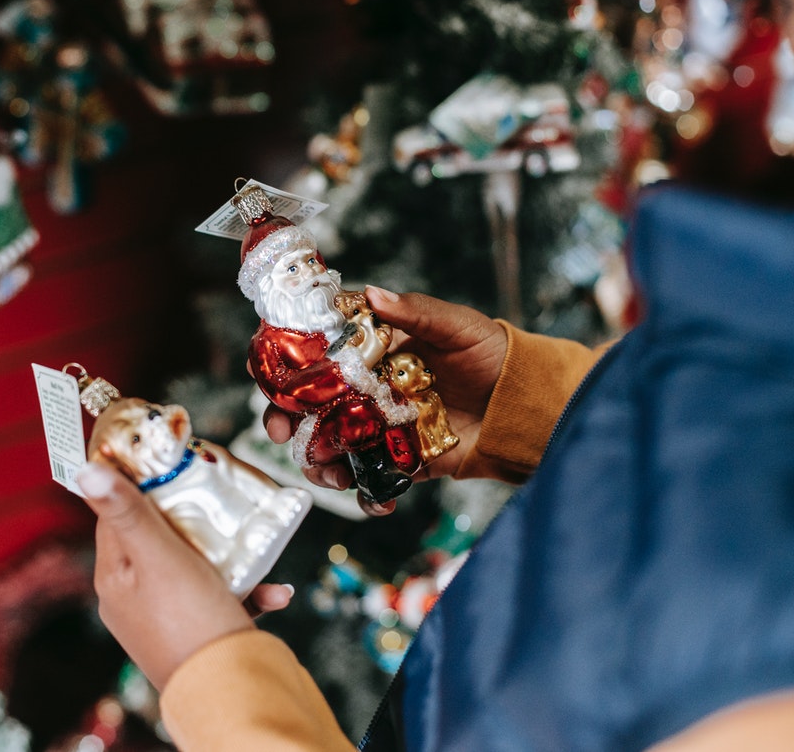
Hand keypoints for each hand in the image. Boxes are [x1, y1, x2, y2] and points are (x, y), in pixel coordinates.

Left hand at [76, 460, 292, 689]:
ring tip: (255, 546)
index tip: (170, 460)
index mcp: (114, 576)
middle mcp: (133, 597)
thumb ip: (128, 513)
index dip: (141, 484)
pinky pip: (220, 599)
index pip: (117, 514)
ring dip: (229, 555)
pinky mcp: (197, 635)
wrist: (227, 692)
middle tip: (220, 497)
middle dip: (194, 518)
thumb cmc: (190, 623)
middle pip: (159, 537)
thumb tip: (86, 470)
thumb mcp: (159, 556)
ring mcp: (164, 618)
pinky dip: (248, 590)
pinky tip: (274, 592)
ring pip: (195, 567)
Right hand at [262, 286, 507, 513]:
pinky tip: (374, 499)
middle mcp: (366, 387)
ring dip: (317, 462)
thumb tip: (374, 294)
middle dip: (284, 418)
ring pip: (329, 445)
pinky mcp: (400, 460)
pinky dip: (366, 495)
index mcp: (371, 348)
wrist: (526, 406)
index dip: (284, 359)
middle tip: (279, 429)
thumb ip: (415, 311)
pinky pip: (371, 480)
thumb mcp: (456, 326)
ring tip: (327, 473)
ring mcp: (379, 426)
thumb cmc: (490, 354)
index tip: (267, 371)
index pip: (315, 349)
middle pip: (308, 402)